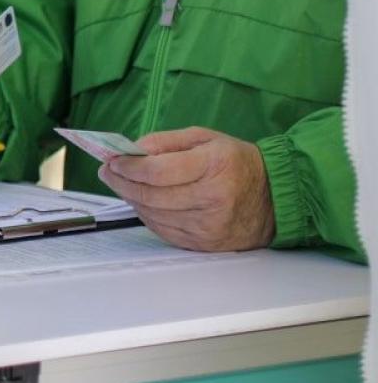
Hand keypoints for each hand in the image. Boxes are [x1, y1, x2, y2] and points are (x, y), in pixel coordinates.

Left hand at [100, 127, 275, 251]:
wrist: (275, 198)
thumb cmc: (236, 162)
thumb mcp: (204, 138)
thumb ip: (165, 142)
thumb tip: (132, 151)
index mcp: (213, 167)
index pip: (158, 171)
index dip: (129, 167)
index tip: (112, 160)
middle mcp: (213, 200)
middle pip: (153, 196)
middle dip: (122, 183)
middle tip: (107, 172)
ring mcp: (210, 227)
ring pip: (155, 216)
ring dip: (132, 200)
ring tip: (121, 185)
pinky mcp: (207, 245)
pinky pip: (166, 232)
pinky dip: (148, 217)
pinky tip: (141, 203)